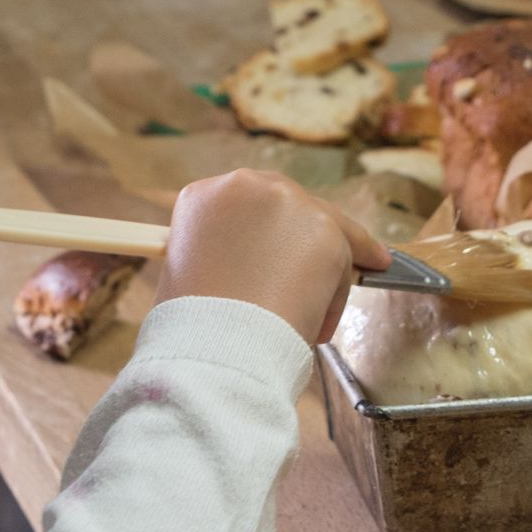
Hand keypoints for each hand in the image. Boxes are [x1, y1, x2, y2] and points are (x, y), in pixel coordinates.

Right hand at [156, 169, 390, 343]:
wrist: (217, 346)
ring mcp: (288, 203)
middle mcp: (245, 186)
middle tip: (317, 271)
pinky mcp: (325, 230)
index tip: (279, 251)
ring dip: (324, 271)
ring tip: (314, 314)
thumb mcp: (190, 274)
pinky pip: (341, 263)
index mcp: (204, 196)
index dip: (267, 232)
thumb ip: (222, 254)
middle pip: (292, 207)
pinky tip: (321, 323)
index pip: (249, 205)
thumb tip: (257, 266)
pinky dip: (334, 296)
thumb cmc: (196, 326)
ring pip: (321, 233)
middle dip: (304, 240)